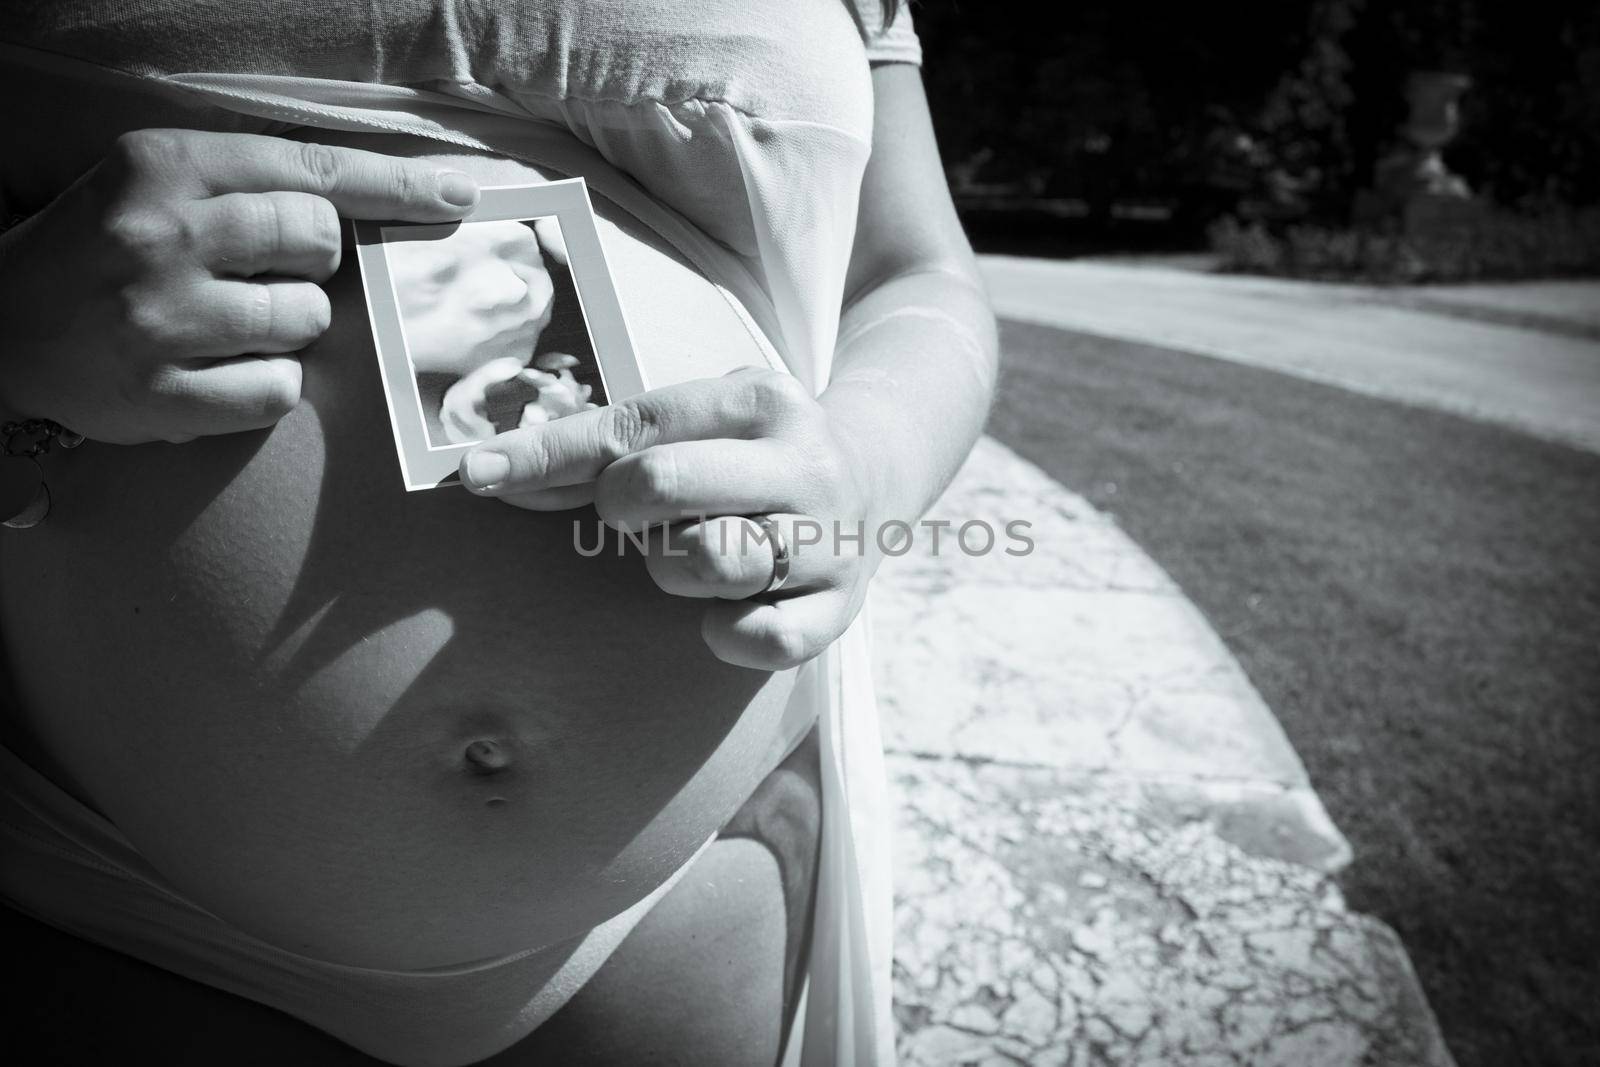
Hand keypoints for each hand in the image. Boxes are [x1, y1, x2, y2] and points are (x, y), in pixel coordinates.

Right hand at [0, 129, 480, 443]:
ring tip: (223, 324)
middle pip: (321, 243)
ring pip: (307, 320)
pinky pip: (279, 390)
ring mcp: (161, 318)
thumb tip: (377, 208)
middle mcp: (164, 233)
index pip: (313, 170)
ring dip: (287, 327)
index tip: (458, 197)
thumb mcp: (158, 182)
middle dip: (313, 262)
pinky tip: (214, 371)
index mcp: (166, 165)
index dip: (397, 186)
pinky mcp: (162, 395)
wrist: (0, 327)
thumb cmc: (100, 248)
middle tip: (258, 271)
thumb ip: (252, 184)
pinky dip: (264, 385)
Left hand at [457, 366, 878, 669]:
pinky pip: (761, 640)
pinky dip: (724, 633)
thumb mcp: (698, 419)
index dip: (547, 455)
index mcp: (762, 402)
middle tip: (633, 516)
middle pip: (660, 484)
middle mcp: (803, 465)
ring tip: (692, 552)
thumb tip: (488, 472)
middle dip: (619, 507)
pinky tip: (723, 613)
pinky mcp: (841, 609)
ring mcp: (828, 539)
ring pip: (708, 561)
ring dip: (671, 567)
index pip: (633, 428)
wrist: (877, 475)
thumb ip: (605, 445)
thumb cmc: (751, 451)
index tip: (476, 474)